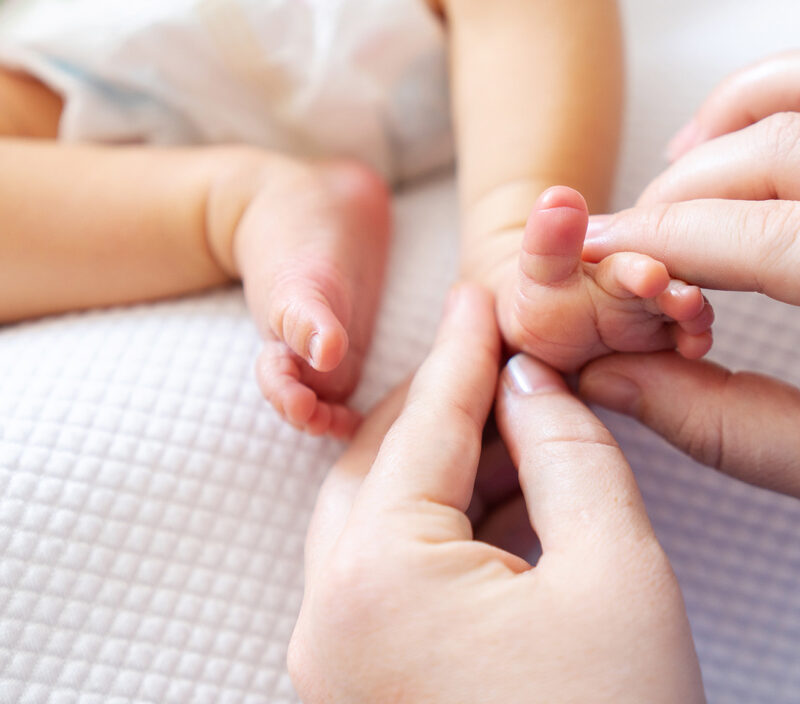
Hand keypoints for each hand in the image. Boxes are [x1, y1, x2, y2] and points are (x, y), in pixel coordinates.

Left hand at [289, 284, 703, 703]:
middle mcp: (328, 612)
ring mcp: (334, 652)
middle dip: (449, 400)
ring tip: (514, 418)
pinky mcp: (360, 678)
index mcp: (375, 578)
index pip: (428, 424)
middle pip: (386, 460)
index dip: (467, 350)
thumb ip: (569, 456)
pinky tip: (499, 494)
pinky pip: (388, 566)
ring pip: (382, 510)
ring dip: (446, 458)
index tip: (484, 295)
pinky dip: (441, 520)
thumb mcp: (616, 576)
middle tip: (505, 355)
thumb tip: (530, 385)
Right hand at [580, 59, 799, 496]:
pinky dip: (775, 93)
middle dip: (674, 196)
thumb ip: (723, 424)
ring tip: (669, 181)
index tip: (589, 254)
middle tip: (628, 245)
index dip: (652, 242)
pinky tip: (740, 137)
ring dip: (722, 129)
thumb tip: (609, 377)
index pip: (748, 237)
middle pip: (770, 153)